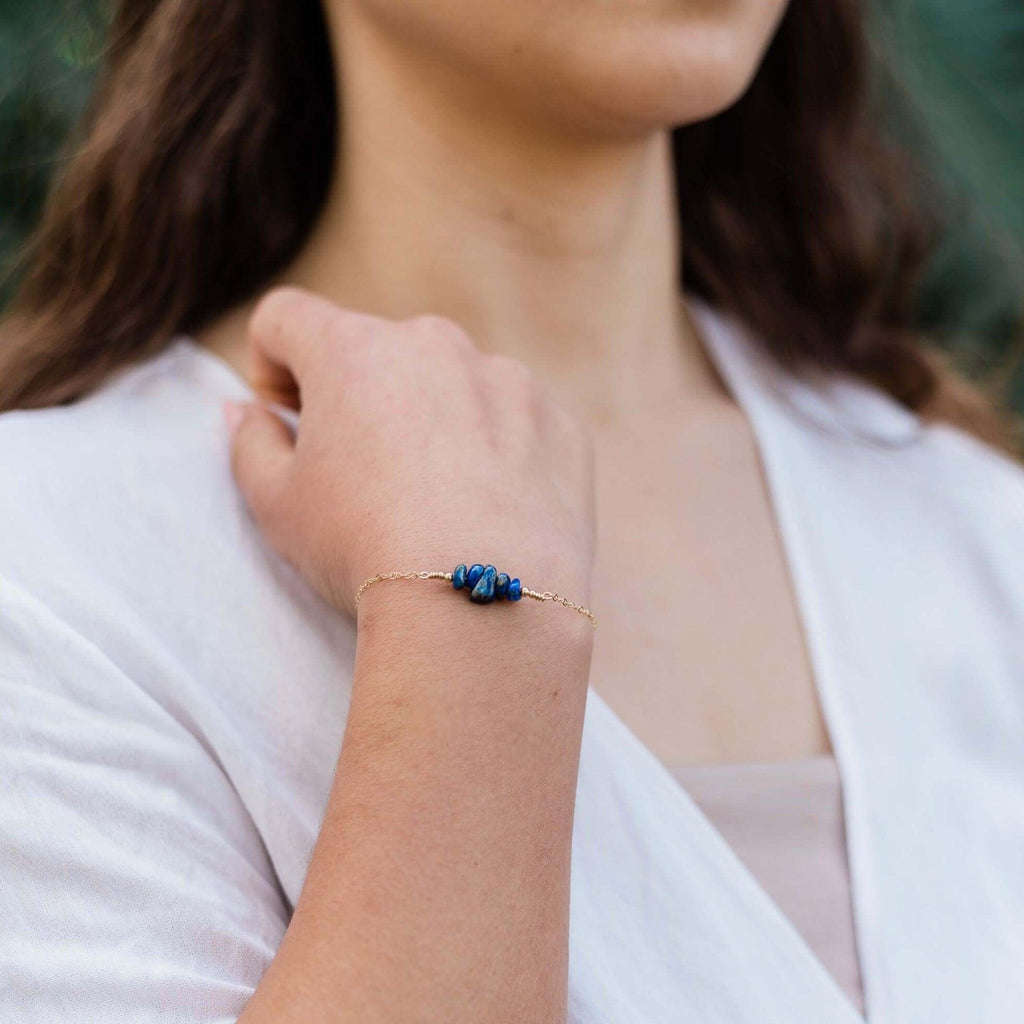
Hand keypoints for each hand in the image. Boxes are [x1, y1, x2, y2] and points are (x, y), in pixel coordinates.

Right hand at [226, 287, 595, 619]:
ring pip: (453, 384)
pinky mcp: (559, 423)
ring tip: (434, 500)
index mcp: (353, 349)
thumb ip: (251, 444)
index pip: (288, 318)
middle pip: (377, 350)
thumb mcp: (276, 504)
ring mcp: (507, 379)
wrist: (480, 600)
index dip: (274, 364)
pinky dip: (498, 451)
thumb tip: (247, 413)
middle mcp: (434, 344)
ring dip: (434, 420)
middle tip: (364, 473)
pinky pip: (515, 421)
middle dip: (361, 396)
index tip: (289, 416)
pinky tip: (487, 511)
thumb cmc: (362, 546)